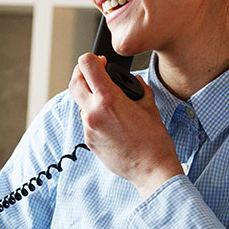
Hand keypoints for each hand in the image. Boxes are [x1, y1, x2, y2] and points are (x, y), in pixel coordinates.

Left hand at [69, 53, 182, 197]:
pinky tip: (110, 119)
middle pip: (74, 82)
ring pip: (79, 102)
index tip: (99, 61)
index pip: (86, 66)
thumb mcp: (149, 106)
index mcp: (108, 99)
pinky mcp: (88, 141)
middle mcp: (93, 112)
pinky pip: (86, 120)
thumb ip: (137, 88)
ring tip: (106, 98)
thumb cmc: (154, 140)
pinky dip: (93, 114)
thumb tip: (132, 81)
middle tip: (94, 71)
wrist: (151, 170)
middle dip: (82, 72)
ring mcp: (88, 128)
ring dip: (88, 95)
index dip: (92, 59)